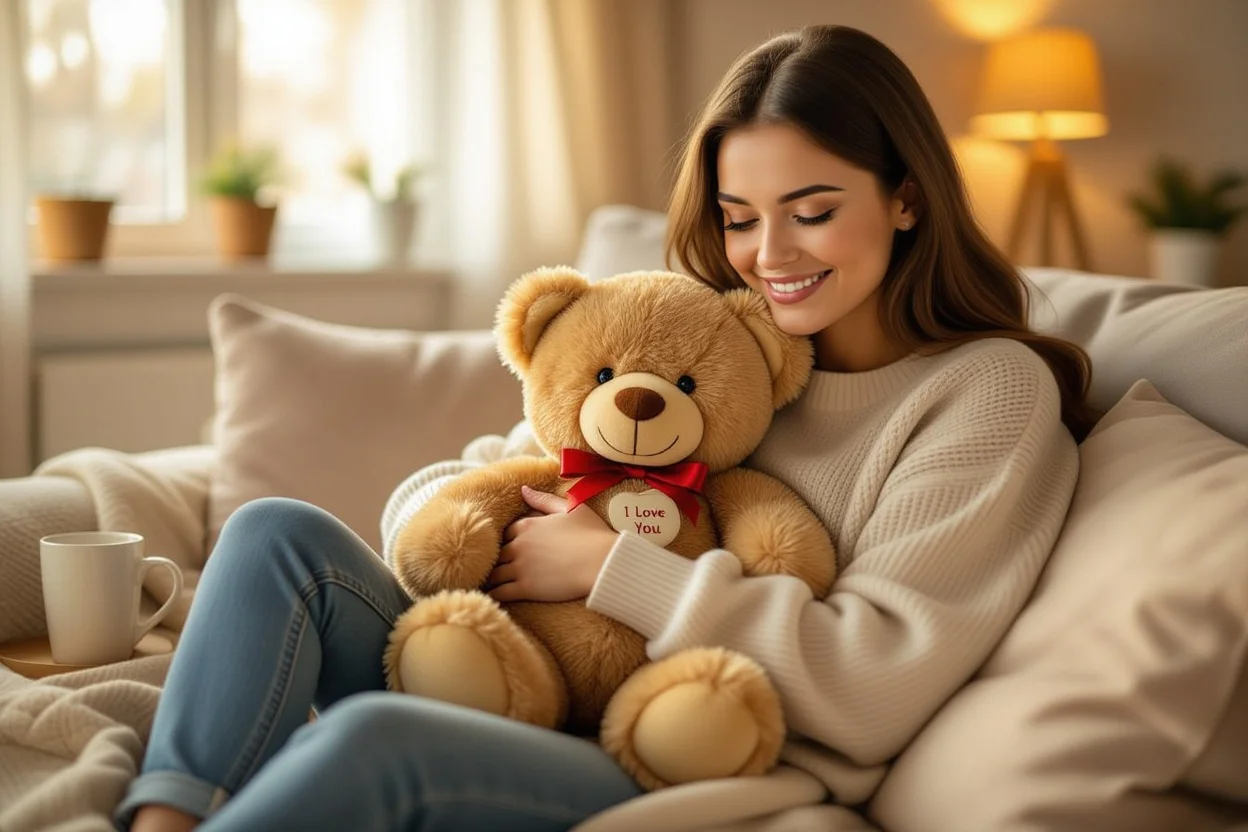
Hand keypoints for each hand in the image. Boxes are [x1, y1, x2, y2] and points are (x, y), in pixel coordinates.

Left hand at [487, 486, 618, 602]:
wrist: (604, 562)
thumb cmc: (592, 534)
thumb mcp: (571, 508)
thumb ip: (544, 499)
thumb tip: (523, 489)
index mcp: (528, 525)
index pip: (506, 533)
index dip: (508, 541)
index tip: (510, 550)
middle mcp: (519, 545)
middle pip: (497, 554)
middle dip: (496, 561)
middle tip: (493, 570)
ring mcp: (520, 567)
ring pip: (494, 574)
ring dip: (490, 579)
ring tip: (488, 586)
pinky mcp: (525, 588)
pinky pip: (499, 593)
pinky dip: (493, 595)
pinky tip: (491, 599)